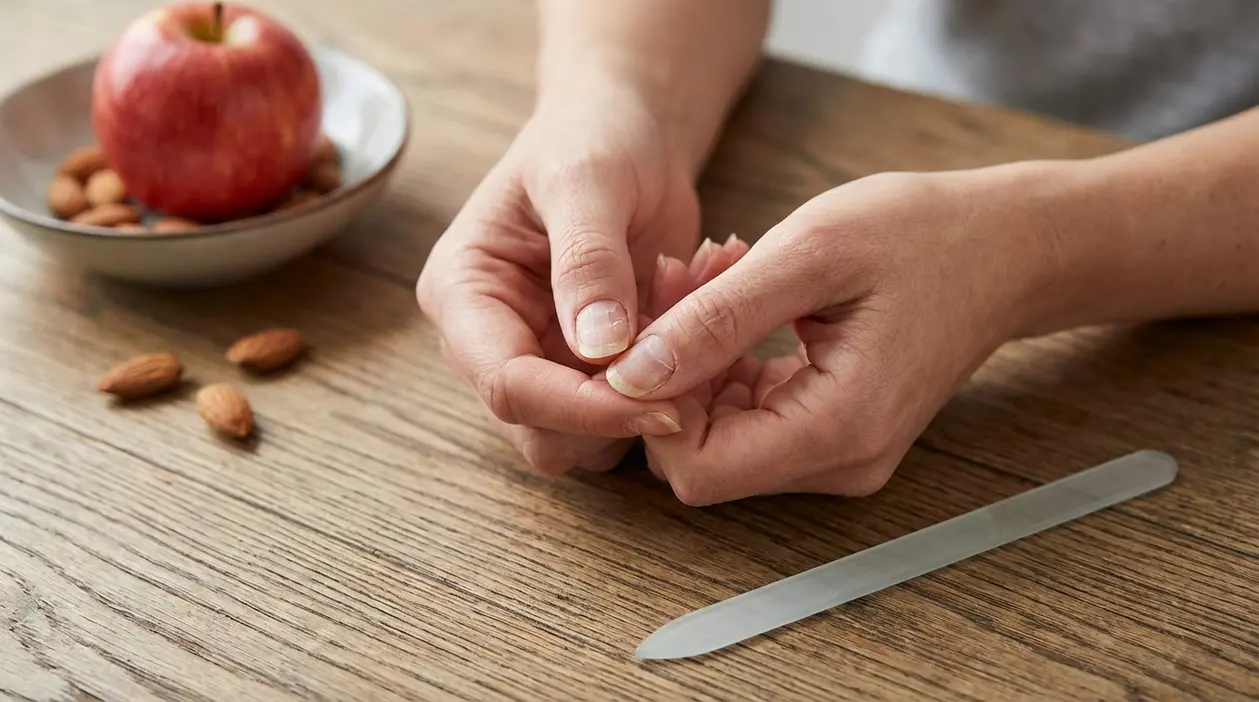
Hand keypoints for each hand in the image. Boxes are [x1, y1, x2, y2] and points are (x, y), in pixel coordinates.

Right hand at [416, 88, 712, 473]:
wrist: (625, 132)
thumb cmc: (592, 136)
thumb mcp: (589, 178)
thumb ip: (588, 260)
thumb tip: (599, 350)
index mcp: (463, 295)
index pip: (507, 385)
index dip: (581, 408)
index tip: (659, 402)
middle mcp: (489, 341)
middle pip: (542, 432)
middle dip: (620, 408)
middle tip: (690, 345)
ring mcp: (539, 361)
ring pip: (589, 439)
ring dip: (653, 392)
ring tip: (686, 296)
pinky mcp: (588, 372)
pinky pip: (630, 411)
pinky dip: (676, 378)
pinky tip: (693, 302)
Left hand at [606, 171, 1050, 503]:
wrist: (1007, 248)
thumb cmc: (923, 236)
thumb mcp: (809, 255)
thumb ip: (716, 320)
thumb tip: (631, 374)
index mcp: (838, 428)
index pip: (696, 468)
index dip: (652, 405)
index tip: (653, 323)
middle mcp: (839, 462)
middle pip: (702, 455)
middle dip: (670, 371)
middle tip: (681, 278)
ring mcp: (838, 453)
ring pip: (719, 434)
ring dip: (695, 356)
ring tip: (713, 272)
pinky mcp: (833, 431)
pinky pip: (749, 416)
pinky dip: (725, 359)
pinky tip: (735, 295)